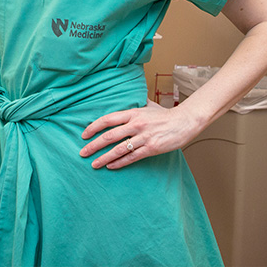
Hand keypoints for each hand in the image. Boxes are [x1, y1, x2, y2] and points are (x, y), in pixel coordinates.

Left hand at [79, 100, 199, 169]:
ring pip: (118, 149)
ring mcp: (144, 137)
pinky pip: (131, 157)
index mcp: (133, 112)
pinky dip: (119, 163)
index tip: (84, 134)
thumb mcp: (149, 106)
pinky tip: (110, 166)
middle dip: (93, 145)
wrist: (185, 122)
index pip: (108, 119)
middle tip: (82, 153)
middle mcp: (136, 124)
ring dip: (104, 157)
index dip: (93, 127)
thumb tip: (130, 99)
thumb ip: (137, 105)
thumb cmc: (166, 115)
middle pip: (109, 135)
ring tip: (93, 164)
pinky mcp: (151, 148)